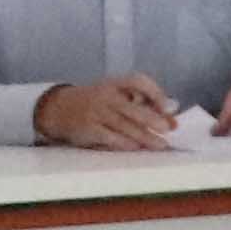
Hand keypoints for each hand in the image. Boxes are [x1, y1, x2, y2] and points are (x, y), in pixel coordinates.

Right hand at [36, 74, 182, 151]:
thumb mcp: (114, 94)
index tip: (167, 106)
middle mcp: (106, 96)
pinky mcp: (89, 129)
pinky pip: (110, 137)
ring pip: (124, 126)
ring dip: (145, 136)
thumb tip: (171, 116)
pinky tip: (137, 148)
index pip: (138, 81)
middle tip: (168, 128)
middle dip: (152, 118)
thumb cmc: (96, 102)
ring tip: (160, 144)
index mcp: (114, 84)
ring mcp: (96, 112)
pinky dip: (125, 143)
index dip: (155, 92)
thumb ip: (140, 103)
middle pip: (132, 107)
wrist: (59, 108)